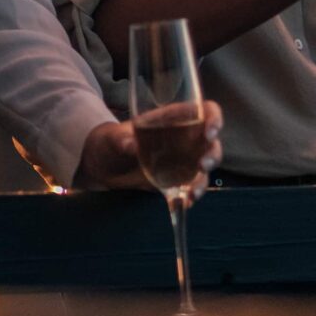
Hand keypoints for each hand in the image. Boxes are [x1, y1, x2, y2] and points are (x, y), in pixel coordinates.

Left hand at [72, 105, 223, 199]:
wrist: (102, 166)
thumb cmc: (109, 141)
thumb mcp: (111, 137)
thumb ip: (120, 139)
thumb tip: (130, 145)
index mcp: (174, 118)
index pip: (204, 111)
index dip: (214, 118)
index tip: (210, 131)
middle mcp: (184, 139)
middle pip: (210, 143)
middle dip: (212, 154)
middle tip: (202, 165)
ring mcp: (182, 161)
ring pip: (204, 168)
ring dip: (203, 180)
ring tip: (192, 193)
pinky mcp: (175, 181)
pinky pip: (190, 187)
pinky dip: (190, 196)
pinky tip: (184, 203)